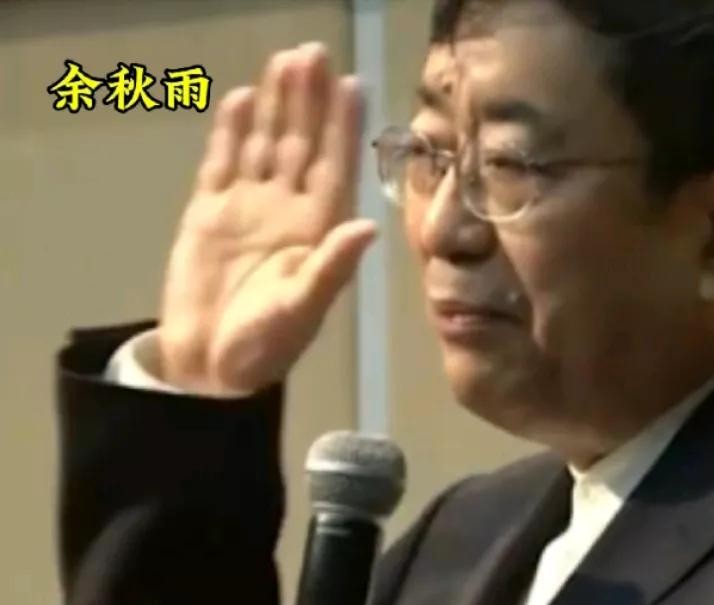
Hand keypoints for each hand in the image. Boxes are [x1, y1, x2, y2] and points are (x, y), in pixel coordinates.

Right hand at [157, 42, 375, 395]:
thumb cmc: (265, 344)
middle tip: (314, 53)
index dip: (345, 126)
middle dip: (309, 100)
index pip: (336, 166)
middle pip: (303, 143)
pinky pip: (223, 163)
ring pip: (266, 144)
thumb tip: (368, 226)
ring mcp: (249, 206)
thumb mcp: (302, 309)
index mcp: (319, 229)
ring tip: (285, 62)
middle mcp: (289, 209)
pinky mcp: (209, 211)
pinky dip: (231, 133)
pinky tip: (242, 100)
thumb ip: (332, 266)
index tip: (353, 84)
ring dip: (277, 105)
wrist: (207, 366)